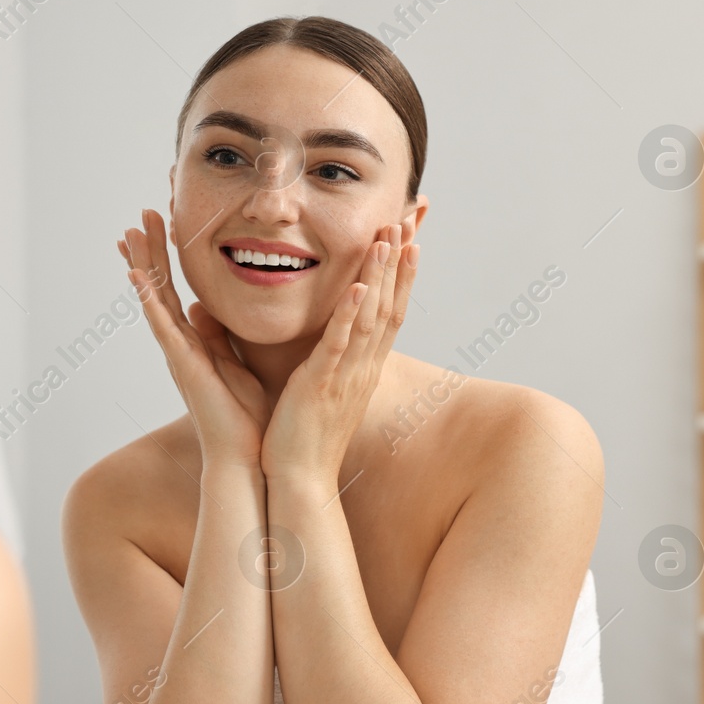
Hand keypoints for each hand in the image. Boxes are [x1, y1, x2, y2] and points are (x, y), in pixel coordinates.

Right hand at [121, 208, 270, 469]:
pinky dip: (147, 300)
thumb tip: (205, 308)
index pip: (177, 291)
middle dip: (151, 250)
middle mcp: (180, 344)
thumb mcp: (236, 363)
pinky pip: (161, 325)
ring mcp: (177, 353)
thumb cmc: (245, 417)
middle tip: (142, 214)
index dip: (168, 259)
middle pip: (160, 287)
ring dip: (141, 264)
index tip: (163, 225)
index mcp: (195, 342)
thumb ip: (220, 336)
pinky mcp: (182, 364)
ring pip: (154, 299)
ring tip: (130, 231)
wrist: (246, 456)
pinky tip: (136, 275)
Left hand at [260, 223, 418, 481]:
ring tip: (389, 239)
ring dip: (380, 277)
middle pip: (389, 306)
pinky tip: (359, 288)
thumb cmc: (300, 437)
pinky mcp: (321, 386)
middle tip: (407, 222)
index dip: (399, 275)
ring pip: (369, 318)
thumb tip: (317, 336)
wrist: (296, 480)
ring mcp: (345, 375)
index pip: (387, 312)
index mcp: (360, 367)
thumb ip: (319, 357)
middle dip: (398, 263)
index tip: (407, 239)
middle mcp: (362, 367)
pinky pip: (339, 345)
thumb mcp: (317, 388)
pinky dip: (350, 315)